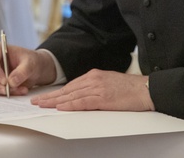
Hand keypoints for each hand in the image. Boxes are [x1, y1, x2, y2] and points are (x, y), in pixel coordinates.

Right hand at [0, 43, 56, 96]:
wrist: (35, 69)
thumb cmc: (31, 61)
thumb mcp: (30, 64)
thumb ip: (22, 71)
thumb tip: (11, 82)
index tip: (5, 82)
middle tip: (7, 92)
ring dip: (1, 92)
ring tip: (20, 90)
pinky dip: (5, 95)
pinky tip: (19, 91)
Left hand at [30, 69, 153, 111]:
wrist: (146, 89)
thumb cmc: (130, 88)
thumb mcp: (108, 82)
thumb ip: (94, 86)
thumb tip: (81, 95)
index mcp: (93, 75)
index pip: (70, 85)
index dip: (56, 92)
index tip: (44, 96)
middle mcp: (93, 79)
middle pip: (67, 90)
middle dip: (50, 96)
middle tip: (36, 101)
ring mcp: (97, 88)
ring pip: (71, 96)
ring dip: (55, 101)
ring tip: (42, 105)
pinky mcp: (103, 98)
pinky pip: (83, 102)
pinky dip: (70, 105)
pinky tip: (61, 107)